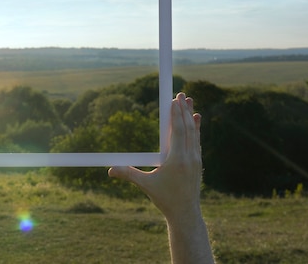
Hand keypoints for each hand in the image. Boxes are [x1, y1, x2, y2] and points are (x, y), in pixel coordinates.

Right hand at [108, 92, 201, 219]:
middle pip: (188, 128)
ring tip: (190, 101)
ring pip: (194, 132)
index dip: (176, 114)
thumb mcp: (145, 185)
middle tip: (182, 94)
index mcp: (177, 160)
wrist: (185, 213)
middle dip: (184, 110)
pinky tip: (196, 120)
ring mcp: (196, 159)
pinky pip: (197, 140)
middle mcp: (189, 157)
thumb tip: (110, 169)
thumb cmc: (165, 199)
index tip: (174, 100)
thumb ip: (129, 174)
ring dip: (191, 116)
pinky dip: (196, 128)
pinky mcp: (198, 162)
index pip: (178, 131)